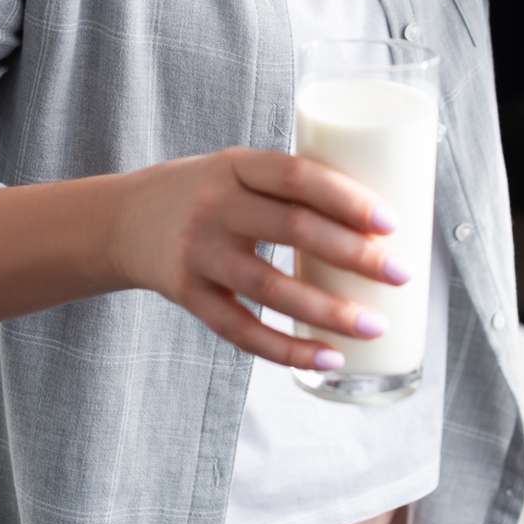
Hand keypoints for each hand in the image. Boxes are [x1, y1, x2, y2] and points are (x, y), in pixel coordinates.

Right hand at [108, 146, 412, 370]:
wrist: (122, 220)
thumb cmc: (205, 193)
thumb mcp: (235, 169)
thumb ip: (288, 188)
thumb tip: (376, 222)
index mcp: (234, 165)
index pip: (296, 176)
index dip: (346, 198)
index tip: (391, 222)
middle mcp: (213, 206)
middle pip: (293, 230)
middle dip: (354, 254)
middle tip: (401, 273)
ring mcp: (198, 253)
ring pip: (271, 288)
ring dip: (329, 310)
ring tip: (375, 324)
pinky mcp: (188, 295)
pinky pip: (241, 330)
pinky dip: (287, 349)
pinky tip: (328, 359)